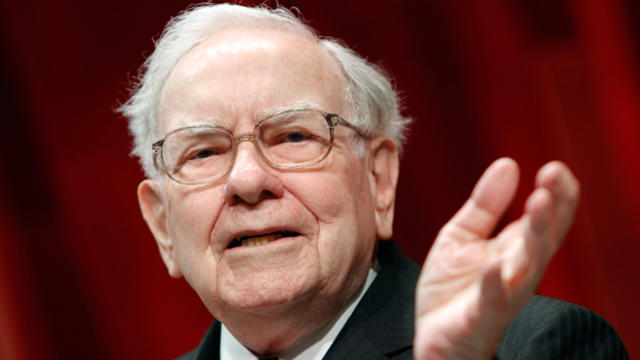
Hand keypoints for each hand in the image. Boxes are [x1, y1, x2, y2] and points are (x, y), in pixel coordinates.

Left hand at [413, 158, 579, 358]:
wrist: (434, 336)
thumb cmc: (453, 290)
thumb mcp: (462, 235)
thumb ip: (485, 204)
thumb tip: (508, 164)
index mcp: (514, 248)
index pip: (545, 218)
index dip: (555, 193)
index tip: (555, 166)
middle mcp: (516, 270)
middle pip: (543, 237)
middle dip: (551, 207)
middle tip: (554, 176)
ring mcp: (502, 293)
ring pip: (527, 265)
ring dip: (535, 234)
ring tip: (538, 203)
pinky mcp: (482, 316)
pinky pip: (492, 299)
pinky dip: (495, 282)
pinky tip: (494, 263)